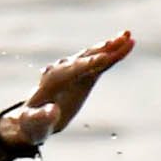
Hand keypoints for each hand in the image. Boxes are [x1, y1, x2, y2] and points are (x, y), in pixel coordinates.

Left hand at [0, 30, 134, 146]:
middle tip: (119, 40)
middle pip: (84, 57)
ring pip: (94, 56)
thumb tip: (53, 111)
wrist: (33, 119)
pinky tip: (127, 45)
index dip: (88, 64)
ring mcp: (74, 71)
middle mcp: (62, 70)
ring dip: (110, 47)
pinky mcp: (83, 75)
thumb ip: (42, 117)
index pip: (72, 69)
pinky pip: (100, 63)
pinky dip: (112, 55)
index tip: (104, 59)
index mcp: (51, 81)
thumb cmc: (32, 124)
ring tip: (128, 36)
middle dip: (101, 50)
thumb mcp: (35, 124)